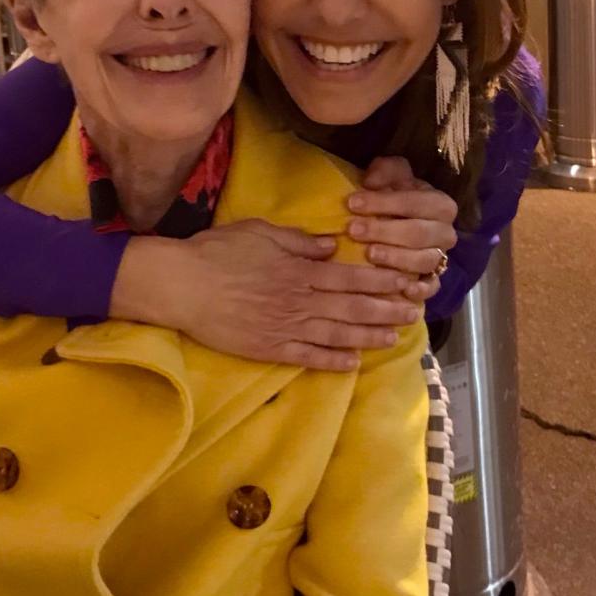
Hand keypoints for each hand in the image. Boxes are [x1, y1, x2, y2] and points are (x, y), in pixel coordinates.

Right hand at [111, 221, 420, 371]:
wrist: (181, 285)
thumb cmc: (217, 252)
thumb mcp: (260, 232)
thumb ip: (299, 241)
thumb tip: (333, 246)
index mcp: (300, 270)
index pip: (351, 277)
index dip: (381, 281)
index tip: (405, 282)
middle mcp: (300, 300)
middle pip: (353, 307)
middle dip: (387, 309)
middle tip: (414, 311)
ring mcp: (286, 328)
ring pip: (338, 334)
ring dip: (369, 336)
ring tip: (394, 337)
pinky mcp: (270, 348)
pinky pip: (308, 358)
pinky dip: (333, 361)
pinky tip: (353, 363)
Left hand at [347, 157, 457, 302]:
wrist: (391, 224)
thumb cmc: (390, 198)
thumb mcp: (389, 177)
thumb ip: (385, 170)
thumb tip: (371, 181)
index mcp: (440, 205)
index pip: (418, 202)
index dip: (385, 202)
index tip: (352, 202)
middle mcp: (444, 233)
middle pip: (420, 234)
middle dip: (385, 231)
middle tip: (354, 230)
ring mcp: (440, 258)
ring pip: (424, 260)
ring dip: (395, 258)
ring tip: (368, 254)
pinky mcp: (432, 281)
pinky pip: (431, 288)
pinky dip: (419, 290)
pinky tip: (401, 288)